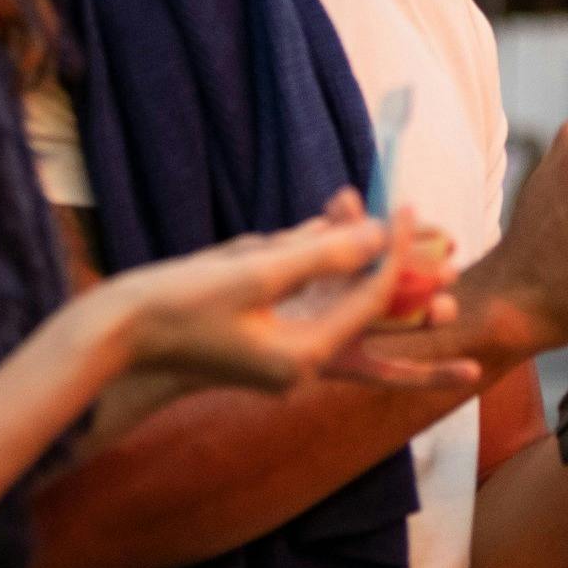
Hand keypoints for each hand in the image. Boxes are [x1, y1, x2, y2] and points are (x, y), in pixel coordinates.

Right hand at [85, 199, 413, 393]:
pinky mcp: (257, 333)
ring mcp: (277, 349)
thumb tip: (380, 234)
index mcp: (305, 357)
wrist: (110, 333)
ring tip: (389, 240)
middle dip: (409, 304)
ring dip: (355, 268)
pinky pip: (298, 295)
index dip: (395, 251)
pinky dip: (308, 258)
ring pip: (336, 307)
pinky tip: (324, 214)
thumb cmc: (178, 303)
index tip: (406, 207)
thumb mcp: (256, 271)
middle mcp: (298, 361)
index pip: (371, 301)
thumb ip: (322, 253)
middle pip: (371, 330)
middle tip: (457, 292)